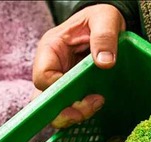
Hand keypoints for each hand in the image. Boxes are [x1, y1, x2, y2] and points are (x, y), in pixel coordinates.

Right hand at [32, 4, 124, 128]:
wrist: (107, 25)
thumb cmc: (101, 18)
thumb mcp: (105, 18)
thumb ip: (104, 37)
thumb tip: (105, 62)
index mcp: (51, 49)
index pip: (43, 76)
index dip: (58, 89)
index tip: (82, 91)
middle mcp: (50, 68)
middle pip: (43, 100)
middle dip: (64, 110)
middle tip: (90, 107)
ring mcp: (60, 81)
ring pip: (55, 109)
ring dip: (75, 114)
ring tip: (98, 102)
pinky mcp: (73, 90)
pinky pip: (70, 108)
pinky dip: (83, 112)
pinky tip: (98, 104)